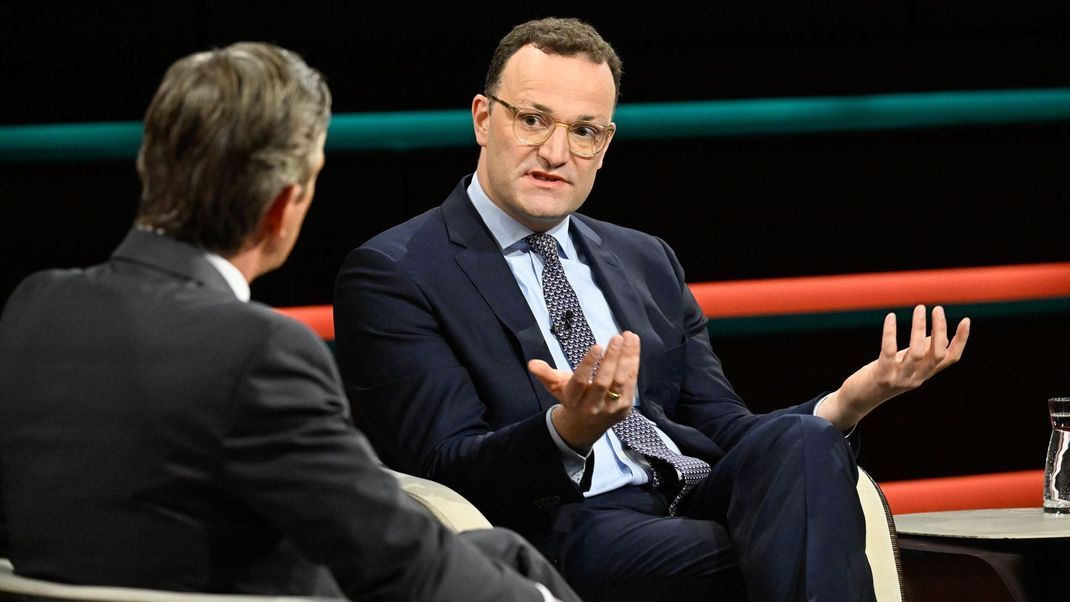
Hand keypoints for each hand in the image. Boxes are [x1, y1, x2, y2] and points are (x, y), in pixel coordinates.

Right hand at [528, 331, 639, 451]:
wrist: (584, 429)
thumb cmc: (570, 399)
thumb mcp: (555, 387)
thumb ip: (545, 374)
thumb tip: (532, 363)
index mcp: (573, 400)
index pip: (581, 381)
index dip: (589, 364)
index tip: (597, 345)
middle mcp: (592, 406)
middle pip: (604, 381)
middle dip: (612, 358)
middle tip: (616, 337)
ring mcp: (611, 408)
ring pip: (621, 381)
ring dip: (627, 358)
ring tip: (629, 337)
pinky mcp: (625, 407)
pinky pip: (631, 383)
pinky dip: (633, 363)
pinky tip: (633, 345)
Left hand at [818, 305, 969, 430]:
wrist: (858, 400)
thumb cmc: (881, 377)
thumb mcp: (904, 365)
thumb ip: (920, 353)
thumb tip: (937, 336)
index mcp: (924, 374)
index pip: (950, 358)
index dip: (961, 341)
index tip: (966, 320)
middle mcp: (916, 378)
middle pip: (937, 354)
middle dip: (940, 330)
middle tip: (936, 309)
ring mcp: (899, 378)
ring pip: (917, 353)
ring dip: (919, 328)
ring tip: (919, 309)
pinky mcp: (882, 376)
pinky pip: (889, 352)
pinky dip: (891, 333)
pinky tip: (890, 317)